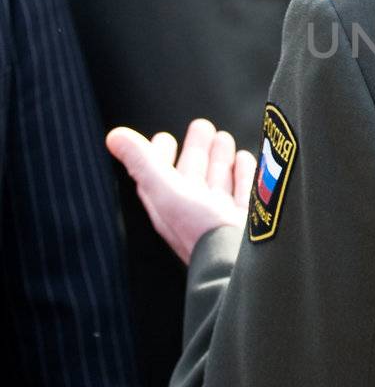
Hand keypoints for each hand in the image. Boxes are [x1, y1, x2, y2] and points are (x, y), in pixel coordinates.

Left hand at [107, 118, 256, 264]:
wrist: (240, 260)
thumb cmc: (199, 228)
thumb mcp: (165, 189)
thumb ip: (141, 162)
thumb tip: (112, 135)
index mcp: (170, 205)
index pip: (160, 176)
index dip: (159, 156)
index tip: (164, 138)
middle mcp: (195, 210)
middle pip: (194, 173)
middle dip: (197, 149)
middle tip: (203, 126)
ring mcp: (222, 214)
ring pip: (220, 179)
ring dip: (220, 158)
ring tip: (223, 137)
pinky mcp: (249, 217)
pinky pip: (245, 189)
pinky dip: (244, 172)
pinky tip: (244, 159)